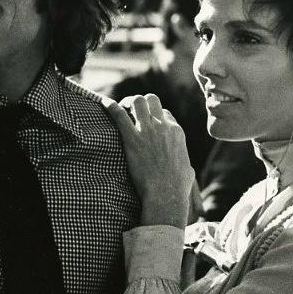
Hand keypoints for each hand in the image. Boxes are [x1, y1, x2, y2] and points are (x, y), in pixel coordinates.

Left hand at [104, 94, 194, 228]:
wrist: (166, 193)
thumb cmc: (177, 187)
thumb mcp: (188, 171)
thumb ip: (186, 164)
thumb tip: (188, 170)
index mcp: (176, 132)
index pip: (165, 112)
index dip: (154, 115)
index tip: (147, 123)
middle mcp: (163, 126)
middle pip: (152, 100)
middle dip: (142, 102)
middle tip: (131, 110)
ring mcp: (148, 131)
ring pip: (138, 101)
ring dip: (128, 102)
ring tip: (121, 108)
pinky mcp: (132, 139)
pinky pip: (119, 115)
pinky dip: (110, 107)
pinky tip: (104, 103)